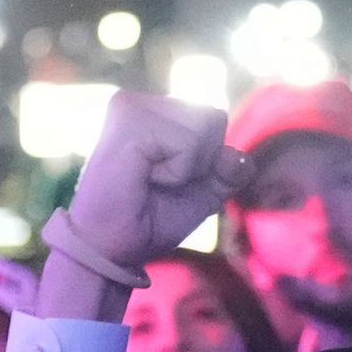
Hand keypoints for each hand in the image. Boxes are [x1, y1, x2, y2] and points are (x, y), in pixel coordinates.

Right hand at [69, 92, 247, 272]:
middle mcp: (139, 102)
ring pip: (204, 125)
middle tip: (157, 182)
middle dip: (200, 162)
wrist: (112, 249)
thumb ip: (227, 172)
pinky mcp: (129, 122)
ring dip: (187, 167)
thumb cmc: (149, 221)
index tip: (167, 180)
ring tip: (149, 180)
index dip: (206, 161)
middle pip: (213, 117)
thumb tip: (238, 156)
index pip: (213, 118)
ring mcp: (131, 107)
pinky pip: (188, 142)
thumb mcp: (202, 194)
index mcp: (152, 112)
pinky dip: (178, 170)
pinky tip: (145, 178)